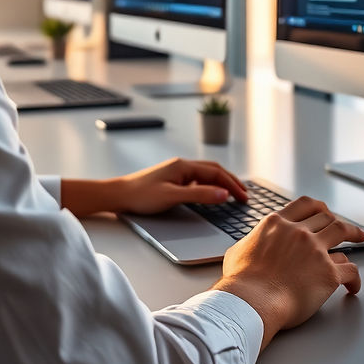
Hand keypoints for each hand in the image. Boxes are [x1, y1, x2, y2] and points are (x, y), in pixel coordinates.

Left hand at [115, 157, 248, 213]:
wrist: (119, 195)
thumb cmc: (142, 195)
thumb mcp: (173, 196)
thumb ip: (200, 195)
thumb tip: (224, 194)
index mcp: (184, 166)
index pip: (216, 173)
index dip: (232, 185)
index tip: (244, 198)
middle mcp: (182, 166)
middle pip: (213, 170)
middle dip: (231, 181)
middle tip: (245, 195)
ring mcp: (177, 172)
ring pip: (206, 174)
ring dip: (221, 182)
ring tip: (234, 193)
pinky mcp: (172, 180)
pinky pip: (197, 180)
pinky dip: (210, 186)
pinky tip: (212, 194)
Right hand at [213, 195, 363, 349]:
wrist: (252, 300)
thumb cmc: (242, 281)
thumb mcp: (238, 250)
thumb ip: (251, 243)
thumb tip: (249, 247)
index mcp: (277, 224)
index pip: (304, 205)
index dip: (318, 207)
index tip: (324, 212)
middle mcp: (298, 232)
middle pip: (326, 217)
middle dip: (338, 220)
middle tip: (346, 227)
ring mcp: (315, 250)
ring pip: (342, 231)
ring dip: (354, 233)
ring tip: (361, 237)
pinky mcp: (328, 273)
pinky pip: (351, 270)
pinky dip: (355, 278)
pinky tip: (353, 286)